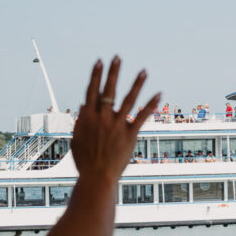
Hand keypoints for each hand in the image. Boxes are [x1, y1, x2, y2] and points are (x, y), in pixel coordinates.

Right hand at [72, 57, 159, 181]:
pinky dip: (151, 105)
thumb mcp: (77, 140)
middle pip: (109, 90)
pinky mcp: (130, 135)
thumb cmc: (85, 162)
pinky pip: (142, 116)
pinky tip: (159, 94)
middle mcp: (102, 118)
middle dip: (113, 72)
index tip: (99, 61)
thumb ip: (81, 122)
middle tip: (117, 57)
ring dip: (136, 84)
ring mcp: (117, 126)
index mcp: (88, 118)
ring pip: (128, 100)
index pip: (92, 91)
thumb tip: (85, 105)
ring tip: (144, 71)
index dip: (96, 75)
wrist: (97, 178)